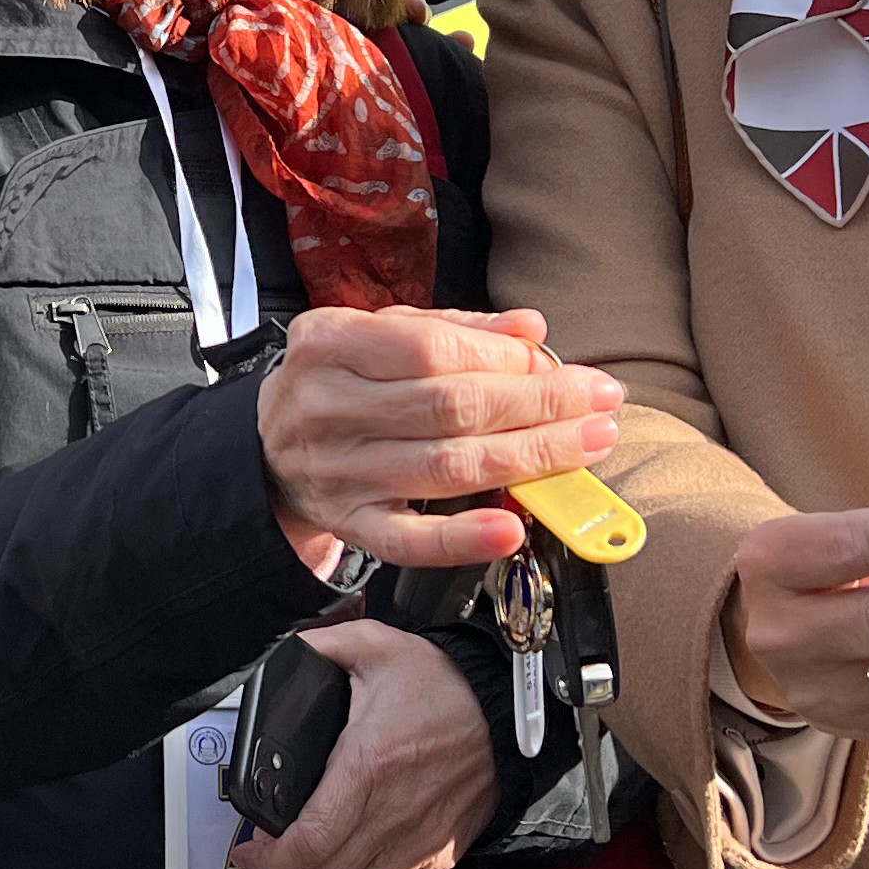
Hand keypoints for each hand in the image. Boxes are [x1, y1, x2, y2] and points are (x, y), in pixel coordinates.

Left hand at [228, 620, 500, 868]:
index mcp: (368, 765)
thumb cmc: (446, 686)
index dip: (266, 858)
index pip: (308, 840)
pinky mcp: (437, 858)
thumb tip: (283, 653)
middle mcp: (393, 814)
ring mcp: (418, 843)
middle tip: (264, 857)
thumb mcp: (375, 646)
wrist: (507, 713)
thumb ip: (320, 646)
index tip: (247, 848)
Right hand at [255, 308, 622, 574]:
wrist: (268, 448)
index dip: (507, 360)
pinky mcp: (351, 525)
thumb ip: (454, 328)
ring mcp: (339, 471)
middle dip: (539, 405)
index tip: (566, 367)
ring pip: (446, 468)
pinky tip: (511, 528)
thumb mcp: (378, 334)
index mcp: (331, 343)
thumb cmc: (339, 381)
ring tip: (588, 445)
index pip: (433, 349)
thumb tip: (530, 330)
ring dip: (530, 458)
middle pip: (450, 408)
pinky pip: (410, 541)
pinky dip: (463, 539)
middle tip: (600, 403)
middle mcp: (328, 407)